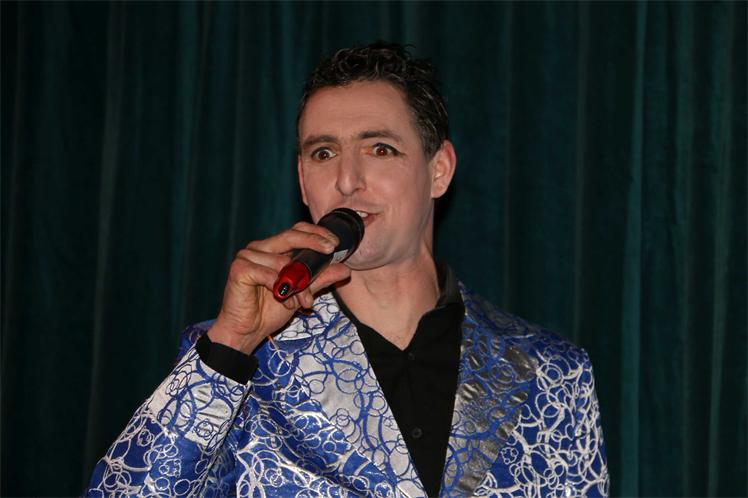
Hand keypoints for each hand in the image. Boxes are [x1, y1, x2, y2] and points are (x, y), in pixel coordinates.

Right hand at [207, 222, 351, 353]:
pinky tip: (283, 302)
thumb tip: (345, 269)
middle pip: (290, 236)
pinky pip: (268, 274)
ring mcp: (247, 257)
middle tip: (330, 250)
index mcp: (272, 250)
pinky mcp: (239, 269)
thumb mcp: (302, 293)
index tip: (334, 242)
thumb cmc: (269, 311)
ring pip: (282, 262)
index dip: (316, 233)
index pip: (296, 231)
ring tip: (298, 302)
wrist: (246, 332)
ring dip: (297, 285)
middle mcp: (259, 249)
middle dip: (313, 242)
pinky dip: (280, 289)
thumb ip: (320, 278)